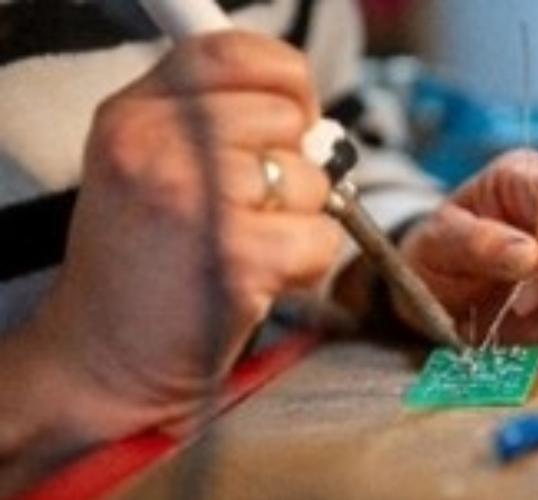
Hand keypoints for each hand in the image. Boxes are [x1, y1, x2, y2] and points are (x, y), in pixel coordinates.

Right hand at [16, 32, 341, 444]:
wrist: (103, 358)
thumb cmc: (144, 264)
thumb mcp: (153, 169)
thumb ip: (220, 127)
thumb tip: (317, 126)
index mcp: (134, 114)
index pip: (234, 51)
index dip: (286, 80)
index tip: (295, 119)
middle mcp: (155, 144)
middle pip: (286, 118)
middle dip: (298, 168)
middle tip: (261, 210)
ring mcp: (193, 199)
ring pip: (313, 180)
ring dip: (302, 223)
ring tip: (249, 251)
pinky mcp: (233, 257)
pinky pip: (319, 237)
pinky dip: (307, 264)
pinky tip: (262, 282)